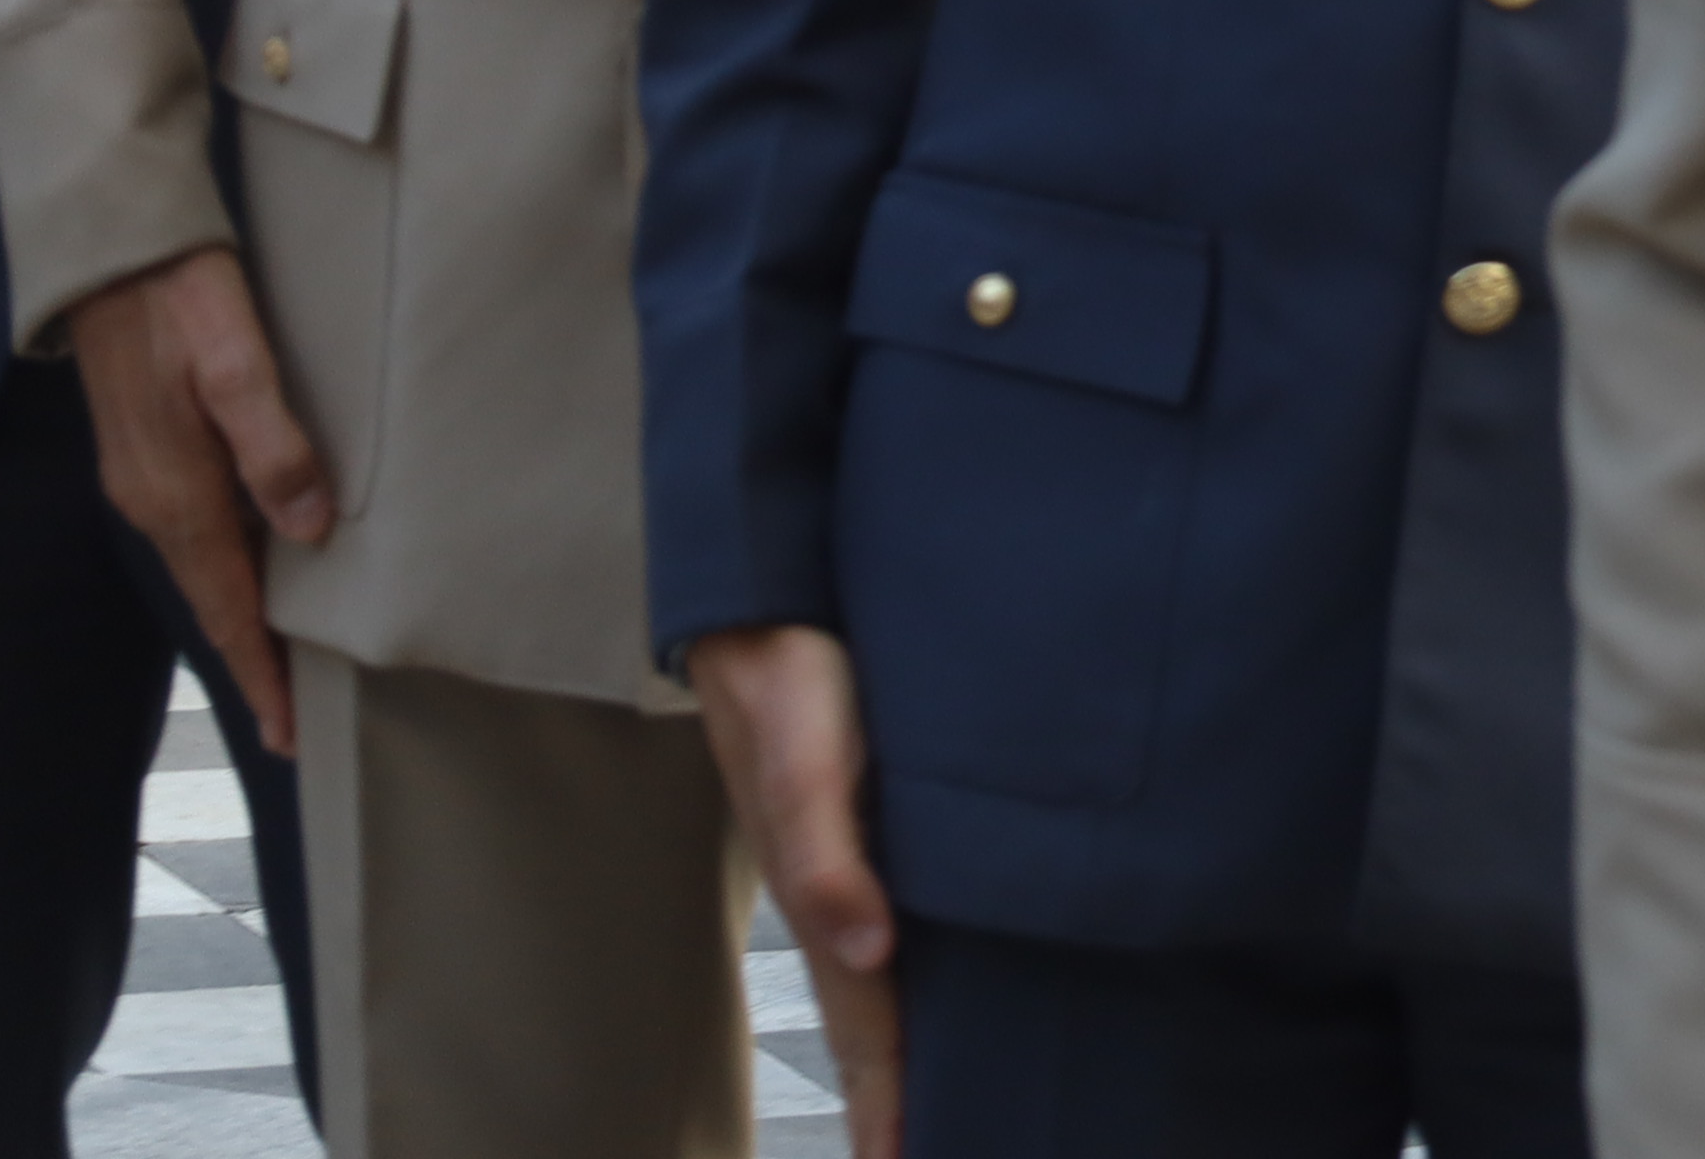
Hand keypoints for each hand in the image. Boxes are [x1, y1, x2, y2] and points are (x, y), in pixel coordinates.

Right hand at [64, 248, 329, 754]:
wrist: (112, 254)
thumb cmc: (184, 297)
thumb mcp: (239, 361)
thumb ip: (273, 446)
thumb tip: (311, 530)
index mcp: (177, 493)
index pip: (228, 607)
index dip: (262, 671)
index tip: (288, 733)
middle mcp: (152, 502)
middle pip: (214, 601)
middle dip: (254, 662)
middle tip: (295, 720)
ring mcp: (143, 481)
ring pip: (204, 569)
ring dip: (241, 619)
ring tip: (284, 661)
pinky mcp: (145, 457)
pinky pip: (193, 534)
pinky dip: (226, 570)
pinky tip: (258, 569)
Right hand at [693, 627, 902, 1158]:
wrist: (762, 600)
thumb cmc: (783, 672)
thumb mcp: (803, 752)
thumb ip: (826, 851)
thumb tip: (869, 952)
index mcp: (822, 895)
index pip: (867, 1030)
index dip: (888, 1104)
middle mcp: (837, 894)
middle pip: (874, 1024)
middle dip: (896, 1101)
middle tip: (931, 1156)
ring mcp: (850, 865)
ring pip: (885, 983)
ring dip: (906, 1051)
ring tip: (931, 1115)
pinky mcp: (866, 826)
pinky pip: (897, 925)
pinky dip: (914, 982)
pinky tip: (942, 995)